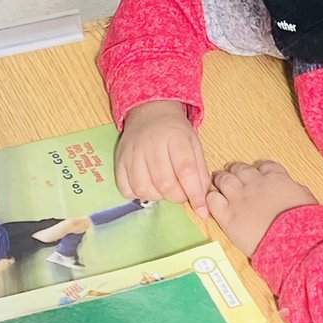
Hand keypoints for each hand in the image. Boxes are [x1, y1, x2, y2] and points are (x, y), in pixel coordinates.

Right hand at [115, 100, 210, 217]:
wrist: (150, 113)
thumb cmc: (175, 133)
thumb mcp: (194, 145)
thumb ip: (200, 173)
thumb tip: (203, 203)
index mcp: (175, 137)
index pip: (185, 170)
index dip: (194, 193)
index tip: (202, 210)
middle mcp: (151, 144)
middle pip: (164, 183)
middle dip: (177, 196)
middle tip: (181, 192)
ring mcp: (132, 153)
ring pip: (144, 189)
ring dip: (158, 196)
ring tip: (164, 188)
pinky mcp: (119, 161)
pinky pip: (126, 189)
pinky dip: (137, 194)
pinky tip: (147, 185)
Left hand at [206, 160, 316, 256]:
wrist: (295, 241)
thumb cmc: (306, 223)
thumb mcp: (307, 198)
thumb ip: (297, 190)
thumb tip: (295, 189)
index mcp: (276, 178)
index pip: (263, 166)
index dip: (257, 170)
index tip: (255, 174)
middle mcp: (255, 183)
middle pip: (239, 169)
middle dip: (234, 171)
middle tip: (230, 174)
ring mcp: (240, 198)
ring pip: (223, 180)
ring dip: (220, 180)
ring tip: (218, 183)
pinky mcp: (229, 216)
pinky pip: (213, 200)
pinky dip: (212, 198)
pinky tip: (214, 202)